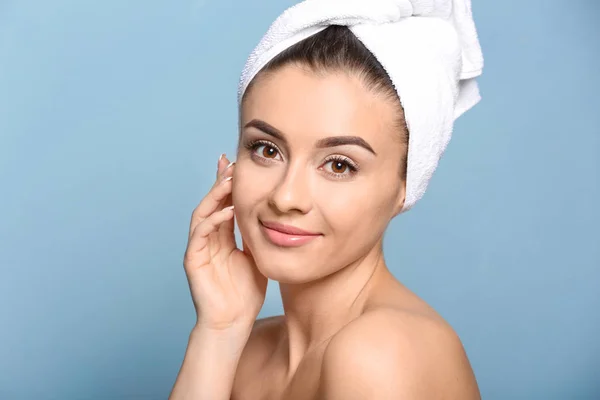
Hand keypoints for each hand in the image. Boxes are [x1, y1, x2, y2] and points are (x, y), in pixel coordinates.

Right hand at [183, 154, 267, 331]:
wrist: (233, 323)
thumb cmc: (245, 293)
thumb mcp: (257, 256)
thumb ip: (257, 236)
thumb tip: (270, 214)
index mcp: (222, 238)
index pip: (224, 204)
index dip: (227, 184)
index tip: (236, 163)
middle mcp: (208, 240)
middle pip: (211, 203)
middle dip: (220, 182)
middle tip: (230, 163)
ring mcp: (198, 249)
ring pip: (203, 214)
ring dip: (215, 196)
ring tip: (229, 179)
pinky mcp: (193, 261)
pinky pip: (200, 236)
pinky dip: (212, 222)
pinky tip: (226, 212)